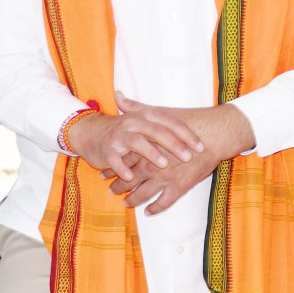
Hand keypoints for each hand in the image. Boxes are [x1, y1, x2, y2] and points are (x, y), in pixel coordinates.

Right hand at [68, 91, 204, 181]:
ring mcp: (120, 135)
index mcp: (147, 115)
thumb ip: (168, 126)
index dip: (187, 135)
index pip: (171, 123)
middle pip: (157, 131)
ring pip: (137, 142)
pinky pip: (116, 159)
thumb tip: (197, 130)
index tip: (201, 148)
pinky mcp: (107, 149)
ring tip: (164, 165)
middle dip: (173, 144)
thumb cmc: (128, 130)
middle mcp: (134, 122)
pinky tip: (130, 177)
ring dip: (151, 153)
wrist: (92, 132)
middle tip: (188, 157)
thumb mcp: (147, 123)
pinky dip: (122, 168)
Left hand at [104, 99, 254, 214]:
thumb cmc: (189, 121)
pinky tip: (148, 212)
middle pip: (129, 179)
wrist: (213, 135)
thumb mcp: (160, 112)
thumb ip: (137, 107)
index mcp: (145, 148)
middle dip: (118, 186)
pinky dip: (155, 208)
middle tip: (110, 190)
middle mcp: (152, 165)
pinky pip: (164, 202)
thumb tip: (118, 96)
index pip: (123, 160)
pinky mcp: (179, 186)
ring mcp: (165, 178)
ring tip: (125, 203)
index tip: (103, 172)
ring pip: (142, 194)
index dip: (112, 167)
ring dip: (133, 200)